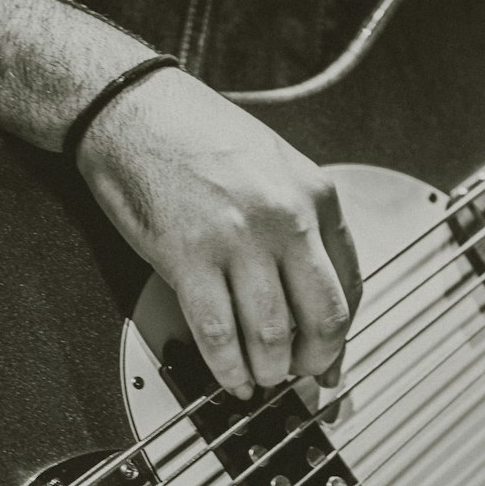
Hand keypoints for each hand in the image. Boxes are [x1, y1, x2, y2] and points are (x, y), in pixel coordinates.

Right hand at [76, 68, 360, 398]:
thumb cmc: (197, 132)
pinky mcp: (188, 257)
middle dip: (316, 362)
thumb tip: (314, 291)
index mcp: (314, 194)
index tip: (332, 355)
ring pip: (272, 336)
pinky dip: (227, 368)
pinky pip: (218, 334)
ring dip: (269, 371)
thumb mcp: (276, 165)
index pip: (352, 284)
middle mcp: (285, 217)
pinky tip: (229, 375)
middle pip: (324, 318)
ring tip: (261, 377)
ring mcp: (237, 239)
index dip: (343, 334)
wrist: (132, 108)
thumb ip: (303, 224)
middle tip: (301, 374)